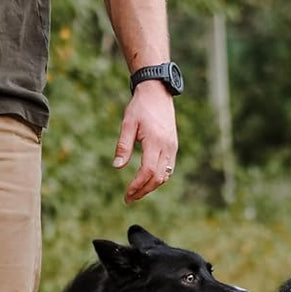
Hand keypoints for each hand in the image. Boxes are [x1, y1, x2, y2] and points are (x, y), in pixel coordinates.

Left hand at [113, 81, 177, 202]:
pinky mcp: (173, 146)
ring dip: (151, 187)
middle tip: (129, 199)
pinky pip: (168, 168)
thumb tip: (117, 167)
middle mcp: (167, 146)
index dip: (137, 185)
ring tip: (136, 193)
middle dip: (143, 191)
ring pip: (165, 175)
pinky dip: (158, 178)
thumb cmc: (140, 107)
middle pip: (158, 178)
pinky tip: (147, 181)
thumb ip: (123, 146)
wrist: (157, 92)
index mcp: (155, 141)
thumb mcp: (127, 124)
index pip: (147, 171)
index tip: (126, 194)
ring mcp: (172, 147)